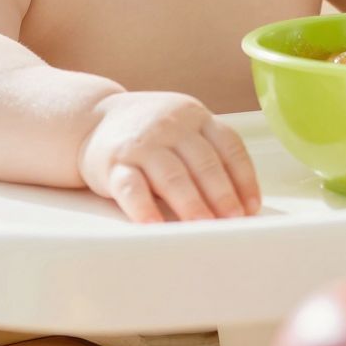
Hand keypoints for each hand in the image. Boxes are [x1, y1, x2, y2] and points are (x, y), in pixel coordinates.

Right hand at [79, 91, 260, 223]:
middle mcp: (171, 126)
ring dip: (191, 204)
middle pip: (203, 162)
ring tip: (203, 228)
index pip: (229, 146)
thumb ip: (209, 155)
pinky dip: (144, 208)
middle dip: (221, 195)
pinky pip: (131, 187)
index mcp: (196, 118)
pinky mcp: (114, 163)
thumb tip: (241, 204)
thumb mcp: (184, 130)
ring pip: (172, 176)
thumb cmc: (152, 134)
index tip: (251, 207)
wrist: (94, 119)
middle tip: (234, 222)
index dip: (244, 178)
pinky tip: (155, 226)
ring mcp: (142, 144)